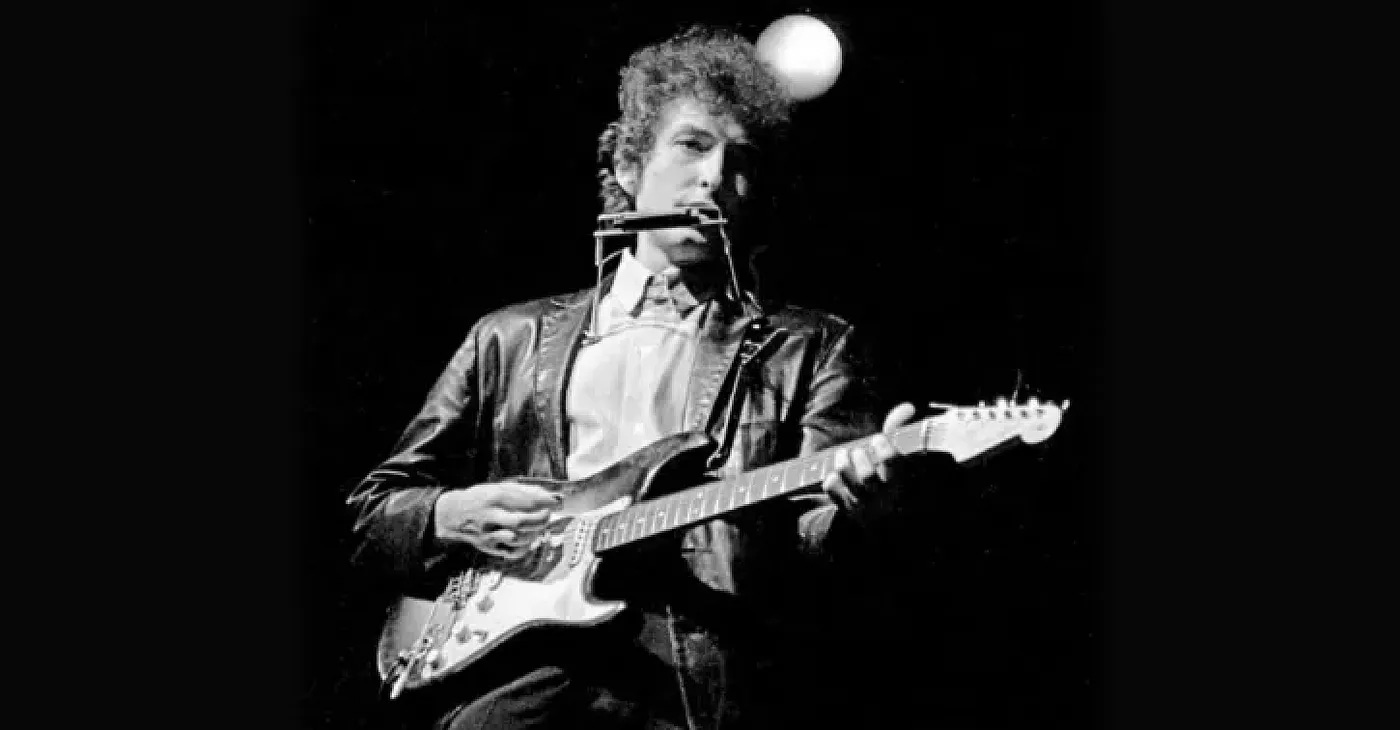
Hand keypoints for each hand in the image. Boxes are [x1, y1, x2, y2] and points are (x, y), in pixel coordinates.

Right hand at [433, 482, 562, 558]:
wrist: (452, 514)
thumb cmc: (480, 498)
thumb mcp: (497, 488)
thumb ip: (522, 491)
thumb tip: (549, 495)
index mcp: (494, 497)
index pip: (524, 500)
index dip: (544, 502)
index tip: (556, 502)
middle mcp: (490, 516)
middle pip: (521, 522)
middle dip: (540, 519)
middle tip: (547, 515)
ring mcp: (487, 533)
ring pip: (517, 538)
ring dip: (534, 533)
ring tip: (538, 526)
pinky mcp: (487, 547)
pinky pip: (511, 552)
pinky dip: (525, 548)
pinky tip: (528, 540)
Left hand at [822, 402, 917, 526]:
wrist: (875, 510)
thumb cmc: (883, 473)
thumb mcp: (891, 454)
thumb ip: (896, 429)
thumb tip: (908, 407)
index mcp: (898, 479)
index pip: (892, 461)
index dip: (883, 446)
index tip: (877, 439)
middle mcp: (883, 494)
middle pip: (868, 475)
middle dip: (859, 457)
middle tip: (857, 450)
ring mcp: (864, 503)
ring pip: (850, 483)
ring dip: (843, 464)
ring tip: (842, 455)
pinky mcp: (847, 509)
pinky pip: (833, 491)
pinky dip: (831, 481)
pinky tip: (835, 476)